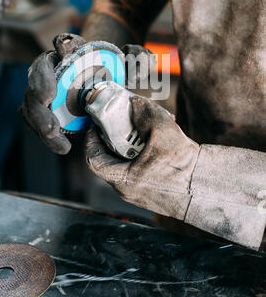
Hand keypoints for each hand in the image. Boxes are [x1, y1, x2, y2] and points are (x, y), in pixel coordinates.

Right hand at [21, 35, 154, 154]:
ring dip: (39, 119)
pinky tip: (61, 146)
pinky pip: (35, 120)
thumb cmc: (116, 68)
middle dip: (40, 88)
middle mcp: (53, 68)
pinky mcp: (45, 109)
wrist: (105, 81)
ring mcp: (45, 89)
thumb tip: (138, 66)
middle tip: (48, 102)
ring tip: (55, 136)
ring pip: (31, 101)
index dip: (63, 45)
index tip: (67, 52)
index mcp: (72, 50)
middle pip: (38, 73)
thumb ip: (138, 59)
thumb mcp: (132, 62)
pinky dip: (44, 133)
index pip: (64, 42)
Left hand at [85, 95, 199, 219]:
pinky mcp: (150, 193)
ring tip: (144, 129)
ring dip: (129, 145)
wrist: (206, 189)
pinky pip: (137, 170)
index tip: (95, 124)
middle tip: (120, 122)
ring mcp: (137, 193)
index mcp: (122, 179)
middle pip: (109, 159)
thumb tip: (134, 102)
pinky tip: (156, 142)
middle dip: (113, 138)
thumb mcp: (164, 131)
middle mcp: (126, 190)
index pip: (93, 159)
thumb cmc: (185, 168)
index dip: (91, 139)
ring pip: (124, 164)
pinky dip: (140, 155)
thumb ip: (146, 113)